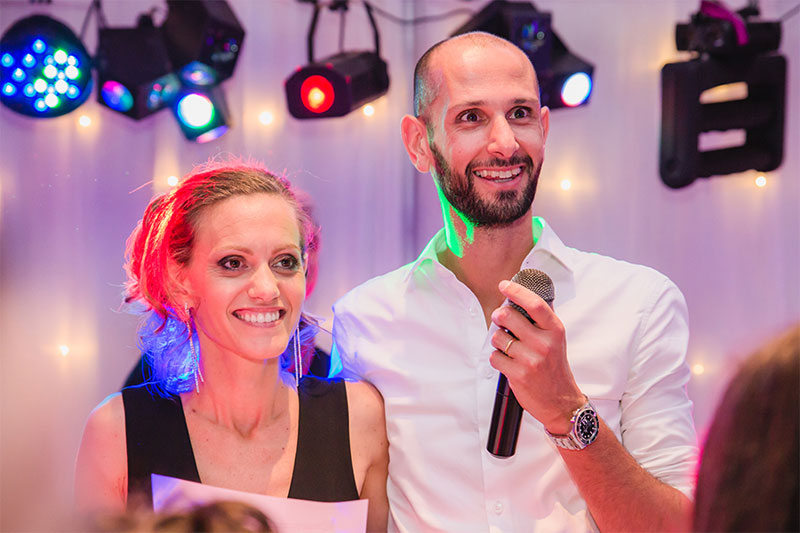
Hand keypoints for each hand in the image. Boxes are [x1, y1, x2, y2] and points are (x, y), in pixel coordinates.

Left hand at [489, 279, 584, 433]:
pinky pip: (494, 356)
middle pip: (508, 316)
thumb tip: (522, 297)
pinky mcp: (518, 374)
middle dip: (499, 317)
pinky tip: (509, 363)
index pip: (534, 304)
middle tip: (501, 320)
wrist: (561, 401)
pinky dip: (497, 358)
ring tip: (510, 348)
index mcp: (555, 331)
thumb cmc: (555, 368)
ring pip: (497, 337)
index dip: (516, 291)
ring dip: (498, 341)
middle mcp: (544, 343)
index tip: (504, 285)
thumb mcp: (556, 340)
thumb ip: (542, 320)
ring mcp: (531, 359)